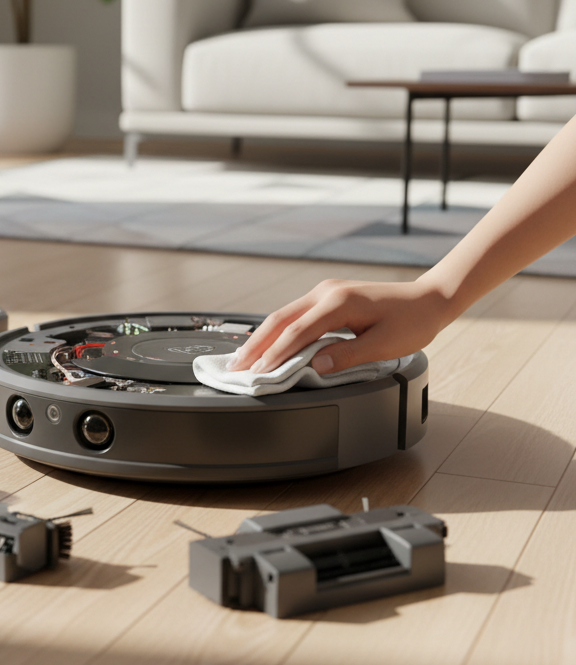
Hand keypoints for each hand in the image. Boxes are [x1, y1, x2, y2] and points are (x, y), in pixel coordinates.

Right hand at [229, 278, 450, 373]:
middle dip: (256, 345)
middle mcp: (326, 292)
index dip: (275, 354)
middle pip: (279, 319)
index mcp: (338, 302)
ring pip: (283, 316)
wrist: (429, 298)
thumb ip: (348, 355)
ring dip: (262, 338)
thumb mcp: (384, 344)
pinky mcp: (327, 297)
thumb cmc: (412, 321)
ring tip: (244, 358)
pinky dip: (277, 331)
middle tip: (236, 366)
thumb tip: (316, 365)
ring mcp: (325, 292)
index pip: (297, 332)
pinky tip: (268, 344)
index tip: (259, 372)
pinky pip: (294, 315)